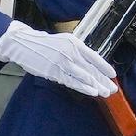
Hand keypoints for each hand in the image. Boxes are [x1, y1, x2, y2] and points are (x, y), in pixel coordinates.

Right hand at [0, 25, 118, 101]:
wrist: (22, 44)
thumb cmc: (44, 44)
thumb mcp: (63, 42)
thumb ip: (76, 52)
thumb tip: (90, 66)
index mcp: (73, 43)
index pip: (93, 56)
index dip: (104, 66)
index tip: (113, 75)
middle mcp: (69, 51)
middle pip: (90, 68)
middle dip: (103, 80)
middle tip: (113, 89)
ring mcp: (61, 62)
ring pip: (83, 76)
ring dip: (96, 85)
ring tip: (106, 93)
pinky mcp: (53, 72)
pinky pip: (71, 81)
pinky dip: (83, 87)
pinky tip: (92, 92)